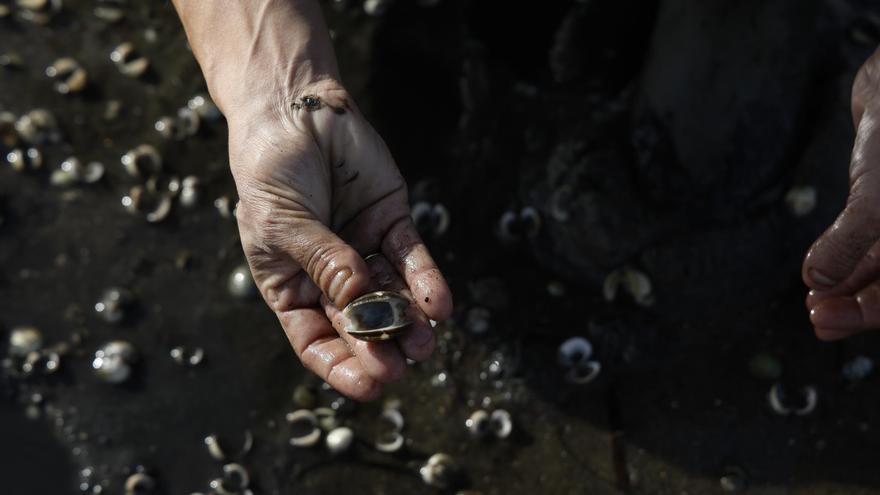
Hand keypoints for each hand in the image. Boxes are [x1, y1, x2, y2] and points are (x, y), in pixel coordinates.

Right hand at [229, 81, 451, 398]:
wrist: (293, 109)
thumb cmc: (270, 171)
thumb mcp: (283, 223)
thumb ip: (324, 262)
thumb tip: (361, 306)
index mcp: (291, 286)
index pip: (316, 340)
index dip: (341, 366)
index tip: (370, 387)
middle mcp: (330, 276)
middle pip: (359, 324)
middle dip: (380, 347)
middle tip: (401, 366)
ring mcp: (363, 250)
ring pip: (391, 296)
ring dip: (409, 321)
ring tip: (426, 342)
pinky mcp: (392, 222)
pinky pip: (412, 257)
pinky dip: (426, 281)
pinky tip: (439, 304)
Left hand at [804, 46, 879, 339]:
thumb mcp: (879, 195)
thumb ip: (852, 241)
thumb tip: (818, 283)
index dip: (872, 311)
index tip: (825, 321)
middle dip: (858, 304)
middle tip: (817, 319)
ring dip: (850, 287)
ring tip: (814, 305)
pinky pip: (875, 244)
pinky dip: (850, 261)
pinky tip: (821, 279)